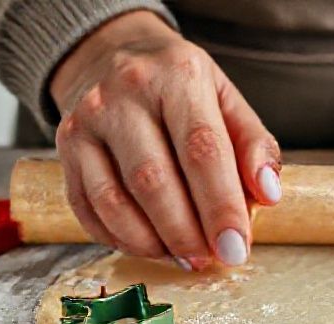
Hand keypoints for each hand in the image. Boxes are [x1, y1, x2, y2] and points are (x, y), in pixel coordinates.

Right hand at [50, 10, 281, 269]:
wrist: (113, 54)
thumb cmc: (181, 88)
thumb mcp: (227, 101)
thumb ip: (254, 146)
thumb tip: (269, 195)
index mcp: (177, 75)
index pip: (202, 150)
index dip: (221, 207)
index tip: (237, 248)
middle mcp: (125, 94)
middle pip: (154, 180)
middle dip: (186, 233)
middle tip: (209, 260)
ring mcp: (87, 121)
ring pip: (114, 201)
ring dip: (152, 243)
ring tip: (183, 257)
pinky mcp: (65, 148)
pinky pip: (88, 209)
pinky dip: (121, 239)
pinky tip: (150, 246)